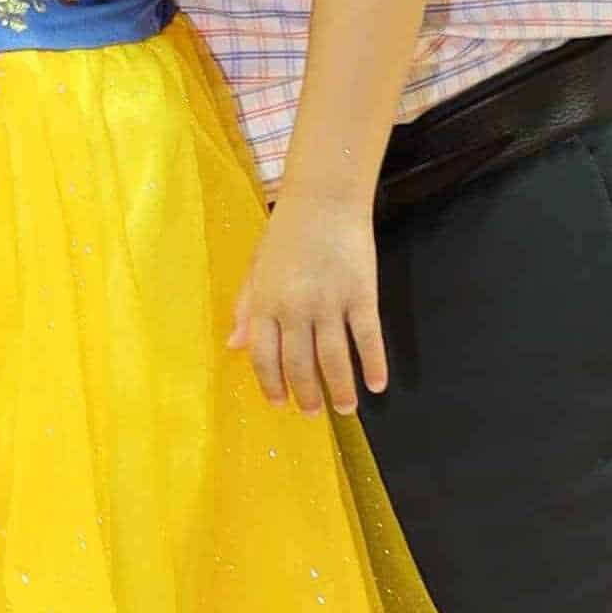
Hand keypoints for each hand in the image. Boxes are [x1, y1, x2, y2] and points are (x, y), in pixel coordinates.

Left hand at [232, 192, 386, 414]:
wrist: (324, 199)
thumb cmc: (286, 233)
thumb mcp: (256, 268)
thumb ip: (245, 308)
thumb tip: (233, 346)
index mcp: (265, 303)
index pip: (263, 357)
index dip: (270, 385)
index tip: (279, 403)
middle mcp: (295, 309)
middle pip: (299, 365)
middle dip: (306, 395)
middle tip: (314, 413)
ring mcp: (329, 303)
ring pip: (334, 360)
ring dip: (339, 389)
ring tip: (344, 408)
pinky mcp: (362, 294)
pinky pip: (368, 339)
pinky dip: (374, 365)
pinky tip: (377, 384)